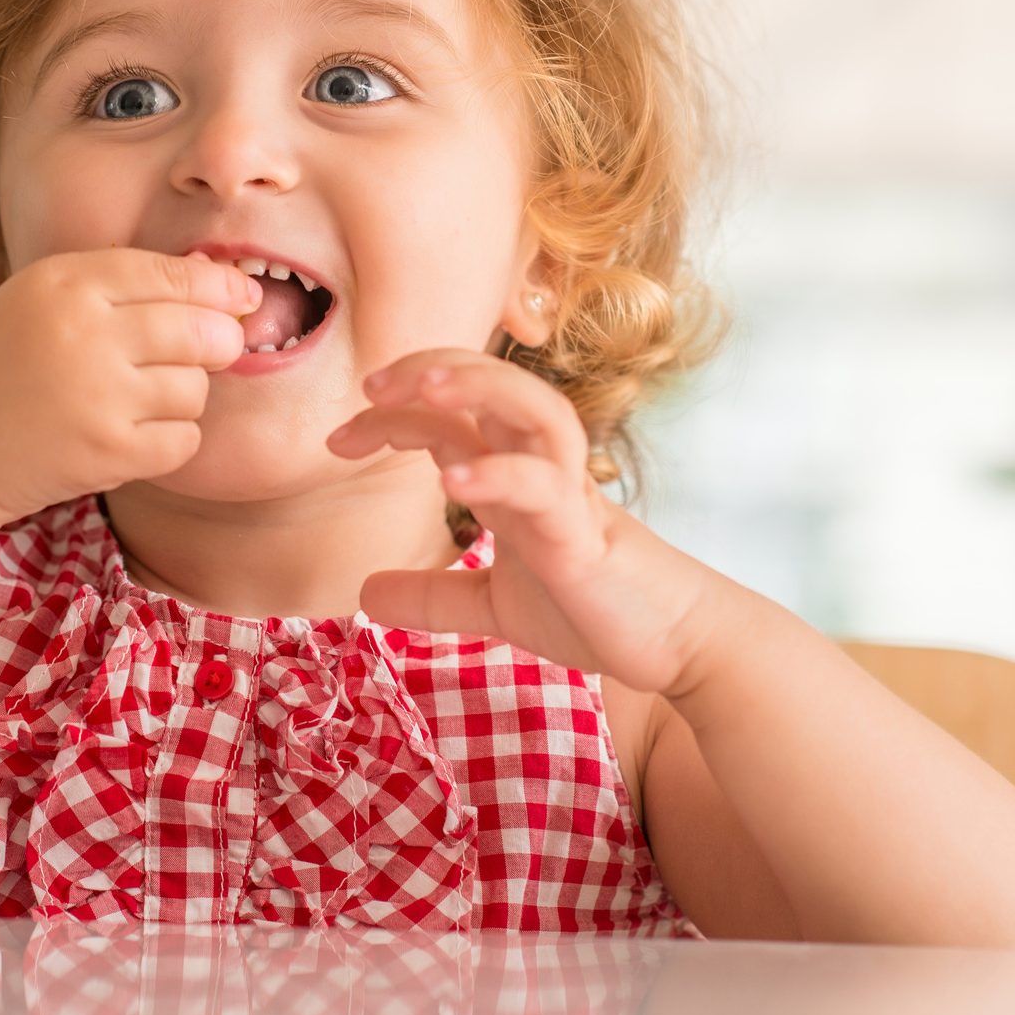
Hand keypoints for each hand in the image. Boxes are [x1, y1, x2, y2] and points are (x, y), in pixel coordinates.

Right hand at [0, 247, 261, 523]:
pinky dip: (171, 440)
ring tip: (139, 399)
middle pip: (201, 330)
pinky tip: (134, 434)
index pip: (174, 274)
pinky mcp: (107, 452)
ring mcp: (98, 394)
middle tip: (207, 352)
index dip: (221, 288)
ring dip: (182, 396)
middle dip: (217, 342)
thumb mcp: (42, 298)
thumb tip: (215, 278)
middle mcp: (85, 331)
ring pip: (196, 388)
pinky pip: (184, 440)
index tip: (242, 299)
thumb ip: (119, 284)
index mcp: (66, 281)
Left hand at [327, 347, 719, 693]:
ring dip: (477, 385)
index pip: (450, 414)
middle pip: (492, 383)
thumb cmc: (596, 612)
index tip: (338, 440)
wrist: (675, 646)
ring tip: (420, 386)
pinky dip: (500, 474)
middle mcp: (540, 468)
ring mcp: (567, 494)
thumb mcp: (495, 607)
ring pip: (533, 407)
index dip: (393, 413)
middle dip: (429, 368)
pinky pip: (545, 486)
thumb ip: (434, 596)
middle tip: (369, 387)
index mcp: (515, 475)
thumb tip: (365, 590)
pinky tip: (454, 480)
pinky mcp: (586, 533)